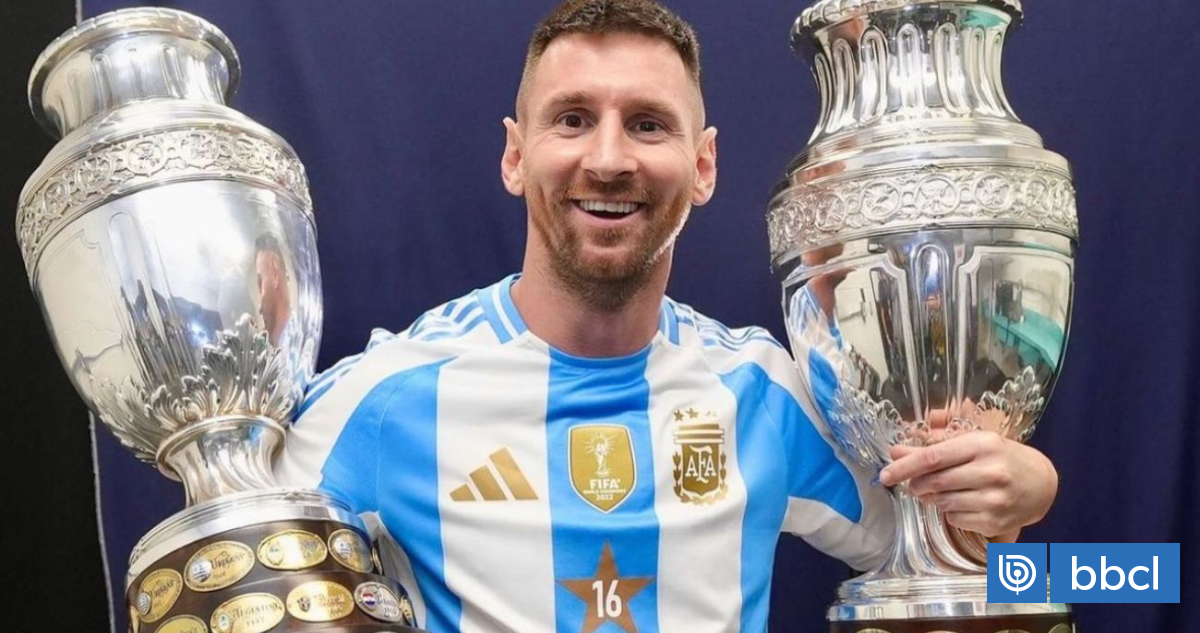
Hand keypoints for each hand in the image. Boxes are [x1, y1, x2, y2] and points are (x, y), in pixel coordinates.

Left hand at [878, 431, 1058, 539]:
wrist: (1040, 483)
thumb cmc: (1000, 457)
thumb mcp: (972, 441)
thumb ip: (934, 444)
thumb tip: (896, 451)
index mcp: (982, 445)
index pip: (933, 457)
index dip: (905, 467)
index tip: (885, 474)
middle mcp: (991, 472)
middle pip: (935, 482)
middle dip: (916, 484)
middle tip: (915, 483)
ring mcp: (995, 500)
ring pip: (942, 502)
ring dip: (932, 498)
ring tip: (941, 490)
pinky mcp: (995, 522)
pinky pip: (955, 519)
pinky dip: (949, 512)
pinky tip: (962, 502)